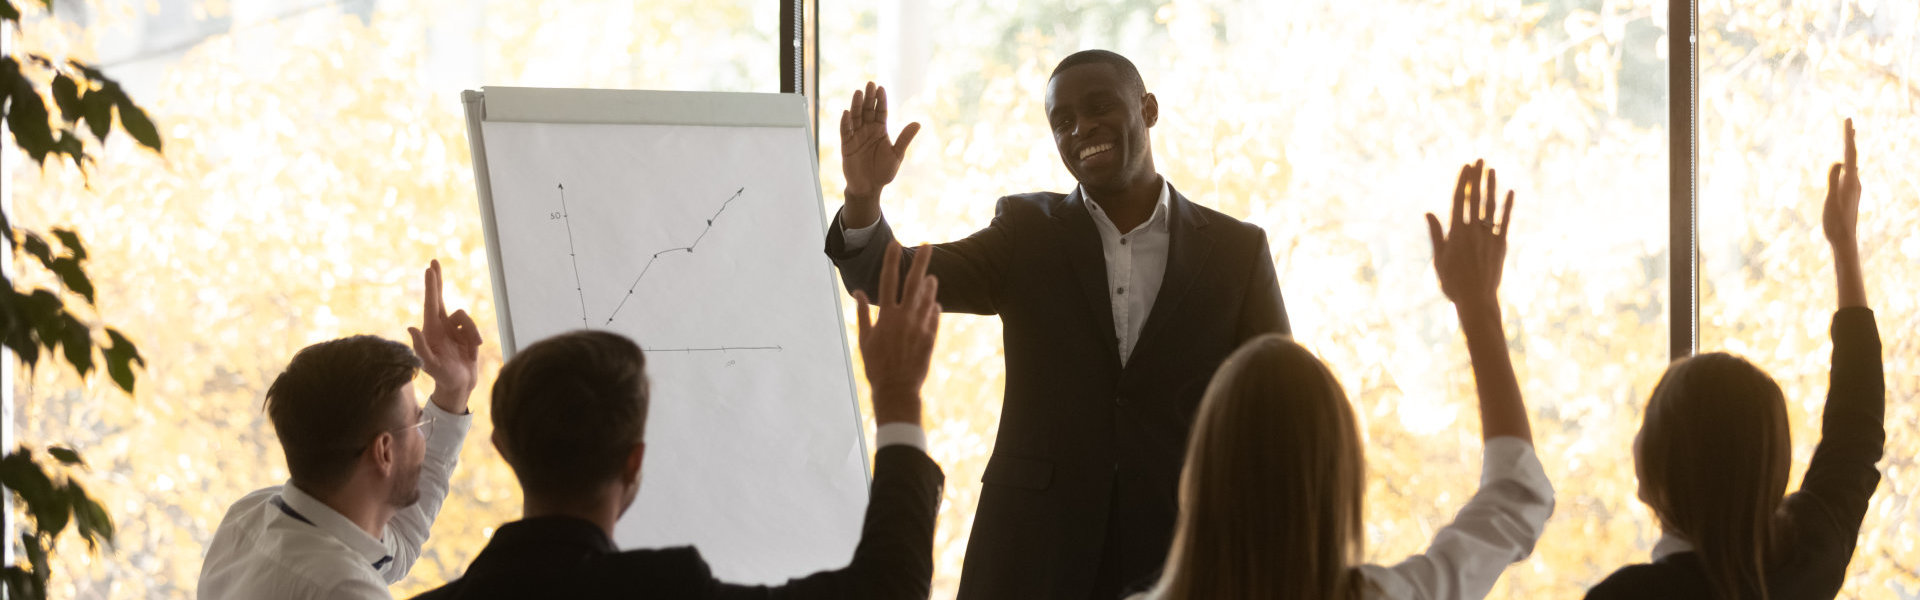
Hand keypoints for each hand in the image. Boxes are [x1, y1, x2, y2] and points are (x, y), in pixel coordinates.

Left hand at [407, 259, 483, 413]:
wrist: (459, 385)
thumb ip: (421, 348)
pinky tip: (472, 351)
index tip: (430, 269)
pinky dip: (475, 339)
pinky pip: (473, 328)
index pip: (431, 304)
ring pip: (465, 317)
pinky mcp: (466, 333)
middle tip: (433, 262)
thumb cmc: (442, 377)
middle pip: (439, 298)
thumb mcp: (430, 365)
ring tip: (472, 349)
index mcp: (430, 330)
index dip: (431, 286)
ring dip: (471, 332)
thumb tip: (410, 327)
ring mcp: (453, 329)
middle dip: (437, 281)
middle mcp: (441, 326)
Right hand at [840, 82, 920, 207]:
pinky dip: (845, 122)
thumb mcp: (897, 155)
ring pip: (855, 117)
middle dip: (868, 98)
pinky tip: (846, 113)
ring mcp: (856, 136)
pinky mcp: (846, 145)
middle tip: (870, 84)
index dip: (881, 100)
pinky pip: (845, 131)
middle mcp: (867, 130)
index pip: (880, 111)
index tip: (881, 88)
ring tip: (858, 93)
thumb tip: (918, 123)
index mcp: (880, 131)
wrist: (869, 188)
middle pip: (867, 110)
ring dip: (856, 105)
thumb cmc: (884, 172)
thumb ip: (904, 138)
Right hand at [853, 242, 939, 425]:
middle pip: (914, 282)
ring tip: (931, 277)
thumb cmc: (876, 365)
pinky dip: (934, 308)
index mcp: (886, 316)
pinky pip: (934, 316)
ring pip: (928, 298)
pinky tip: (934, 303)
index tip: (895, 244)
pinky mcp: (931, 337)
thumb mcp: (865, 339)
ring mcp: (920, 326)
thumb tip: (858, 292)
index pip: (888, 280)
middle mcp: (904, 317)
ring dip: (929, 285)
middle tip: (928, 245)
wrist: (897, 389)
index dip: (891, 260)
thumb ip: (863, 313)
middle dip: (921, 261)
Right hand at [1426, 160, 1513, 311]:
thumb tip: (1429, 213)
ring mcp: (1489, 237)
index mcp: (1456, 233)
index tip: (1465, 166)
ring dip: (1491, 186)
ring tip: (1492, 170)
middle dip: (1477, 177)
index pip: (1458, 200)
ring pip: (1490, 206)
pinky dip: (1508, 206)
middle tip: (1479, 159)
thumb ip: (1436, 234)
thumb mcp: (1439, 258)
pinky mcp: (1501, 245)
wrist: (1476, 301)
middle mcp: (1473, 231)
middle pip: (1475, 198)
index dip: (1462, 181)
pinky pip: (1505, 221)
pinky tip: (1510, 192)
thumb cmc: (1452, 283)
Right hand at [1823, 118, 1860, 248]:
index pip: (1850, 153)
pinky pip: (1849, 172)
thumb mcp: (1832, 200)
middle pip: (1853, 155)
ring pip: (1852, 163)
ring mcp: (1853, 188)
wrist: (1844, 240)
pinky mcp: (1849, 193)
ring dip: (1850, 148)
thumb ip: (1834, 180)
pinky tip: (1848, 163)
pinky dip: (1848, 161)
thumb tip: (1838, 161)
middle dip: (1850, 138)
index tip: (1848, 119)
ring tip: (1850, 137)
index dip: (1848, 136)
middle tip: (1849, 121)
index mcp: (1850, 181)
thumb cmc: (1836, 222)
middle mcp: (1854, 181)